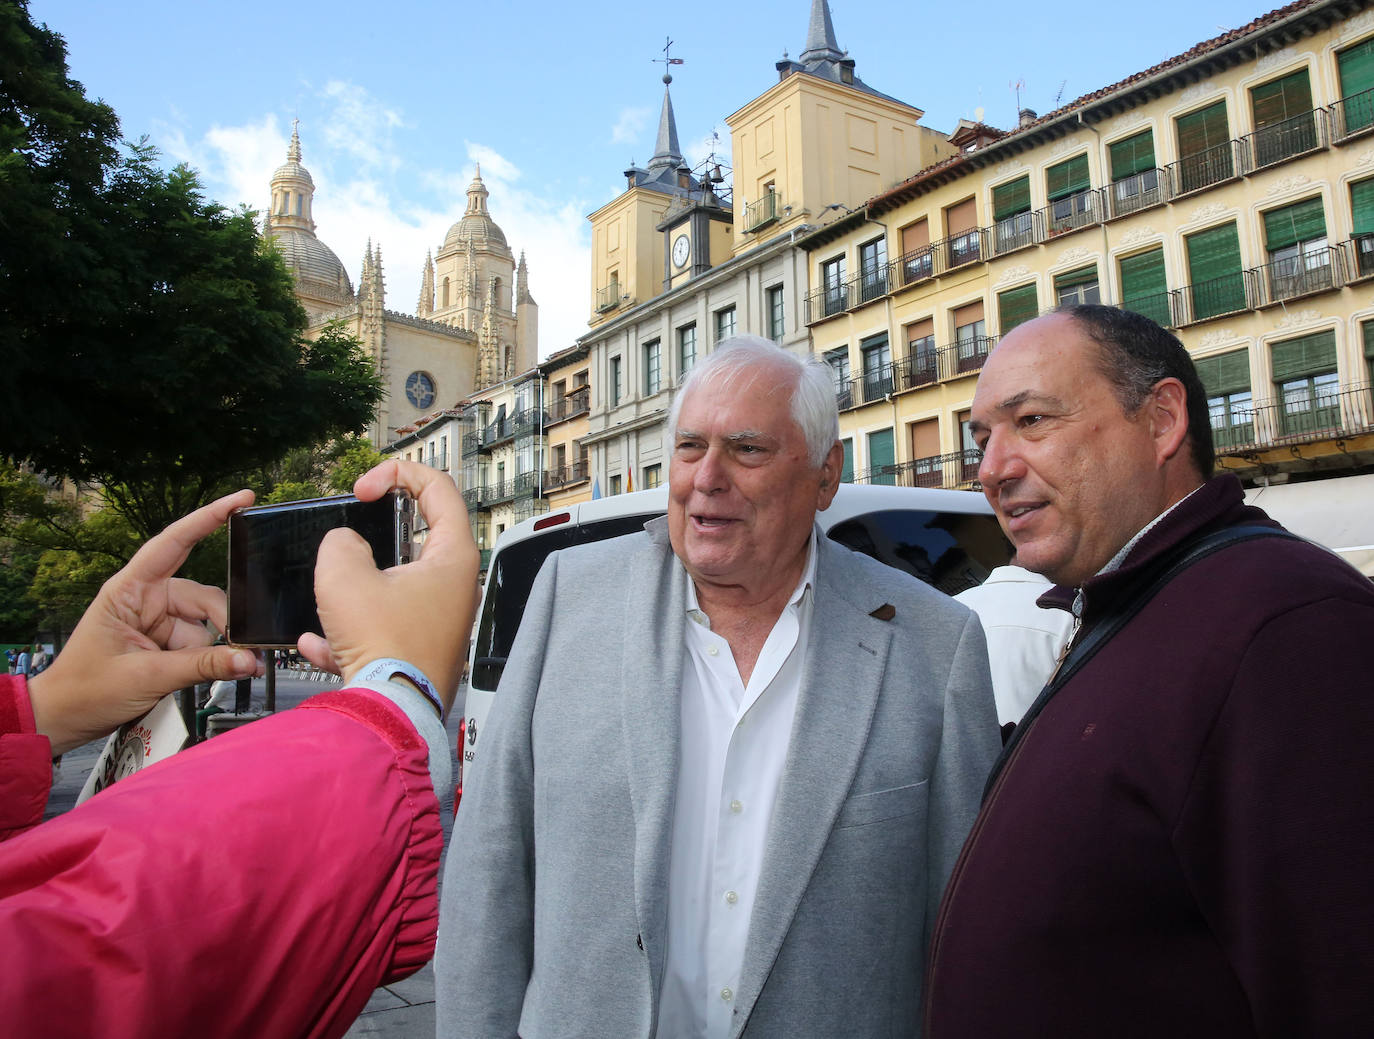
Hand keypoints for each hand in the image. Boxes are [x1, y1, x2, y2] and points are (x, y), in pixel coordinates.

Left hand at [28, 490, 261, 755]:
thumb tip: (248, 659)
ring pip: (208, 621)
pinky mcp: (166, 642)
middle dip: (224, 622)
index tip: (241, 500)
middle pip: (203, 596)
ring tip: (223, 669)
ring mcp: (158, 621)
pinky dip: (213, 657)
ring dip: (217, 646)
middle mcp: (146, 599)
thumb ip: (202, 665)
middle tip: (243, 650)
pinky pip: (203, 642)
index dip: (207, 519)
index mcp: (129, 591)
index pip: (172, 543)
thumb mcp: (146, 676)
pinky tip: (213, 672)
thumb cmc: (85, 691)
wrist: (64, 719)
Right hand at [298, 460, 479, 715]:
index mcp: (453, 558)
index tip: (364, 489)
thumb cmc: (383, 647)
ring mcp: (440, 621)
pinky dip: (350, 634)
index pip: (439, 489)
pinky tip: (318, 644)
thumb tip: (345, 547)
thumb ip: (341, 544)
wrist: (390, 714)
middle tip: (349, 538)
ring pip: (395, 588)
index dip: (398, 475)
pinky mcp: (421, 651)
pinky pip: (383, 630)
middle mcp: (455, 588)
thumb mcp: (344, 576)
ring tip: (333, 601)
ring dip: (357, 590)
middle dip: (375, 536)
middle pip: (419, 539)